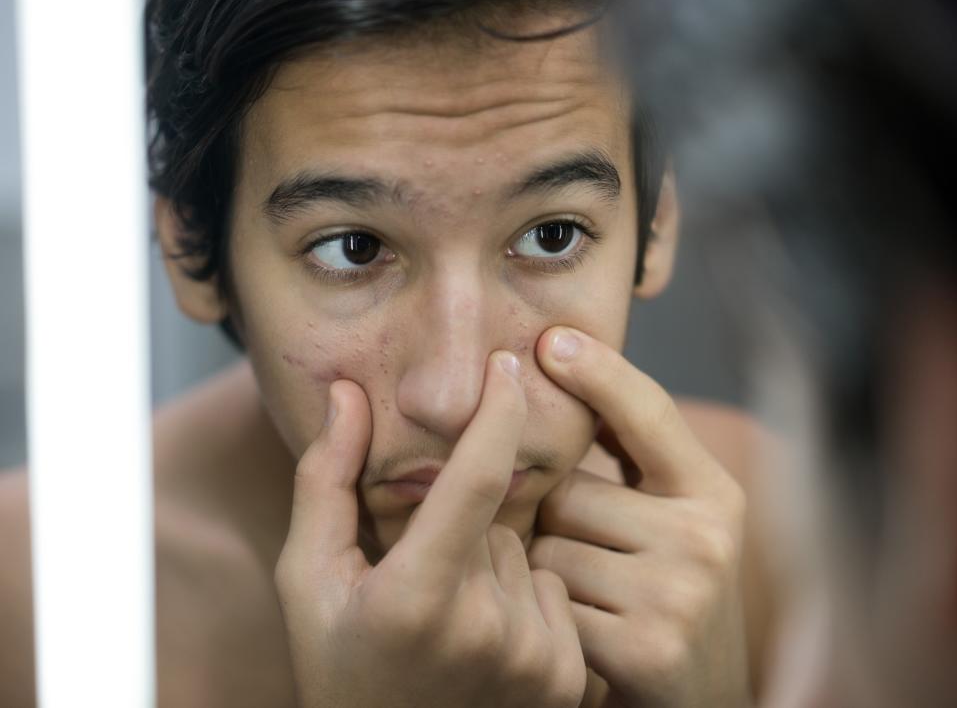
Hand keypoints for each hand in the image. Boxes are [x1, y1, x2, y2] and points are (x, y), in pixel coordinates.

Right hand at [274, 351, 586, 707]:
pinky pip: (553, 591)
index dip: (498, 410)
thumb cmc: (337, 666)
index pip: (478, 476)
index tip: (507, 363)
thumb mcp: (308, 577)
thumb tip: (346, 393)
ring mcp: (533, 660)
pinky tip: (484, 643)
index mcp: (416, 596)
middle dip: (463, 524)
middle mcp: (487, 629)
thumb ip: (325, 480)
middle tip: (420, 583)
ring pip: (526, 552)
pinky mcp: (565, 680)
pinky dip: (525, 600)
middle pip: (494, 516)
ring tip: (450, 621)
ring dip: (492, 564)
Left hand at [529, 327, 750, 707]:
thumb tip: (561, 363)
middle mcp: (706, 537)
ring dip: (546, 572)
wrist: (700, 700)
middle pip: (568, 491)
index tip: (551, 338)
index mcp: (714, 493)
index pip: (649, 413)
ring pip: (548, 549)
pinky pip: (548, 603)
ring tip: (591, 599)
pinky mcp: (645, 649)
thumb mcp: (674, 519)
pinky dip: (547, 617)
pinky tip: (583, 635)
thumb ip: (633, 458)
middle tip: (590, 558)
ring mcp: (679, 595)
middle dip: (554, 520)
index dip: (599, 373)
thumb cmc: (668, 591)